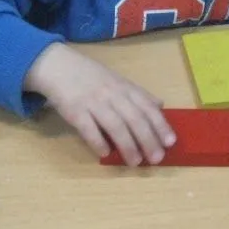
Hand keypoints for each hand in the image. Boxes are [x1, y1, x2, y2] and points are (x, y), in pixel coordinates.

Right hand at [24, 43, 175, 165]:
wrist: (58, 65)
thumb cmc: (90, 75)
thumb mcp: (117, 79)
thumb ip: (137, 94)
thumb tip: (160, 105)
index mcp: (124, 87)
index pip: (147, 107)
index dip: (160, 124)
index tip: (170, 142)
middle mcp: (112, 94)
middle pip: (134, 118)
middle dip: (148, 140)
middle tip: (157, 158)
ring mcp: (93, 102)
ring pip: (115, 125)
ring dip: (128, 145)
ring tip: (135, 162)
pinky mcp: (75, 111)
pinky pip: (88, 129)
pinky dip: (98, 142)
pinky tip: (105, 154)